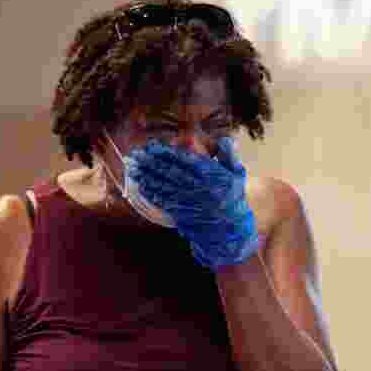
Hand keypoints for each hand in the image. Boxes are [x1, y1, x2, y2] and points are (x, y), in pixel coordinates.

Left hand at [125, 137, 258, 268]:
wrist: (231, 232)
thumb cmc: (234, 199)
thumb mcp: (237, 174)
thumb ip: (228, 155)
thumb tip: (223, 139)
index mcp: (212, 175)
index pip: (185, 160)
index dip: (166, 152)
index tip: (152, 145)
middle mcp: (199, 187)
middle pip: (170, 171)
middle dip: (150, 162)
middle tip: (135, 154)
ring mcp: (190, 201)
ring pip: (164, 185)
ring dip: (146, 176)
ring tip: (132, 168)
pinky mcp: (183, 214)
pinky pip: (165, 202)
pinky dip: (152, 194)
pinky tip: (141, 186)